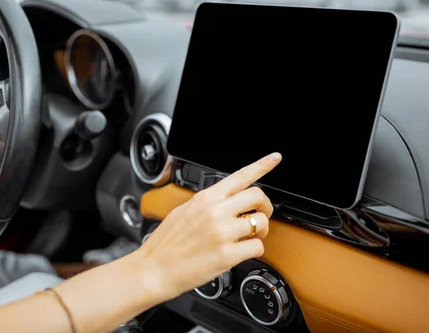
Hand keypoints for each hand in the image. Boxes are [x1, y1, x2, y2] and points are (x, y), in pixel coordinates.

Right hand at [138, 152, 281, 301]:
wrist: (153, 270)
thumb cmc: (165, 244)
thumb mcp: (183, 211)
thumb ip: (207, 203)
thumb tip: (225, 201)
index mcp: (205, 198)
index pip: (240, 176)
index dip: (262, 165)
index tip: (274, 158)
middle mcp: (215, 211)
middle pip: (258, 196)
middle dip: (265, 206)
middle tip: (261, 215)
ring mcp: (222, 233)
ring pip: (262, 222)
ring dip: (261, 231)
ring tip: (249, 237)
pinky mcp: (227, 255)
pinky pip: (257, 248)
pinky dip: (254, 250)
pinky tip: (241, 252)